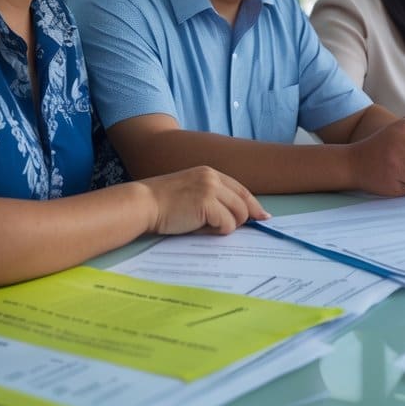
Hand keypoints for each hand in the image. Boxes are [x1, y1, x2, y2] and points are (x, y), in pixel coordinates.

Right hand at [139, 166, 269, 234]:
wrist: (142, 204)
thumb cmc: (161, 203)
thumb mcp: (190, 191)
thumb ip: (211, 197)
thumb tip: (234, 216)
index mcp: (209, 173)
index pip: (240, 189)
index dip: (252, 204)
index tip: (262, 215)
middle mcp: (213, 178)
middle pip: (244, 202)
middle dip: (243, 219)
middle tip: (232, 230)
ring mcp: (211, 189)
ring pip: (238, 215)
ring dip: (225, 226)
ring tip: (204, 227)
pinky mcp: (207, 204)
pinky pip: (227, 225)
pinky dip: (216, 232)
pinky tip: (198, 229)